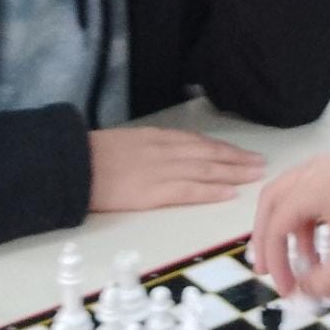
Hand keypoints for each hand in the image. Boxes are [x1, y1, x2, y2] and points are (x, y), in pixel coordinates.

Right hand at [88, 128, 265, 211]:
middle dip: (237, 159)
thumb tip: (165, 155)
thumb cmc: (90, 156)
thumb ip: (148, 147)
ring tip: (254, 175)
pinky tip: (230, 193)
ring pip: (206, 170)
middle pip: (209, 154)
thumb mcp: (125, 142)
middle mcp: (165, 149)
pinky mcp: (153, 192)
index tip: (241, 152)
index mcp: (157, 137)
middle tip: (260, 164)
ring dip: (234, 173)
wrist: (69, 165)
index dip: (222, 148)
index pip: (198, 142)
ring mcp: (161, 170)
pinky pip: (189, 191)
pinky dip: (212, 191)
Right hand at [252, 155, 329, 297]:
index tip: (285, 290)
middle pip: (273, 203)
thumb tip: (305, 293)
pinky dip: (313, 221)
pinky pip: (316, 196)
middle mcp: (315, 171)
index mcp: (310, 187)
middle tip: (269, 269)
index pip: (276, 227)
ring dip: (294, 233)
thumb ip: (323, 281)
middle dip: (268, 239)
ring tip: (310, 266)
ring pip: (295, 199)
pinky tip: (328, 249)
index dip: (275, 262)